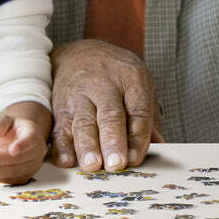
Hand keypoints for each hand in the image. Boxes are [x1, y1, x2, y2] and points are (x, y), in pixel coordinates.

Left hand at [0, 102, 49, 183]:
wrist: (18, 141)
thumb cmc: (13, 130)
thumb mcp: (7, 121)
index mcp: (33, 134)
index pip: (31, 140)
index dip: (22, 145)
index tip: (12, 150)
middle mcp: (35, 152)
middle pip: (17, 159)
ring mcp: (31, 166)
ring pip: (12, 172)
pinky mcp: (23, 177)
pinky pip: (8, 180)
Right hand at [50, 39, 161, 171]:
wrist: (79, 53)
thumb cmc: (116, 76)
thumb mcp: (139, 85)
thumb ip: (148, 118)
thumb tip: (159, 146)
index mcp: (132, 79)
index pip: (138, 110)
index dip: (137, 136)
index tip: (135, 158)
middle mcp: (105, 85)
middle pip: (110, 115)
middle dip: (112, 141)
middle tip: (116, 163)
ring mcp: (80, 95)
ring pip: (83, 122)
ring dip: (87, 145)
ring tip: (91, 165)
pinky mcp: (60, 106)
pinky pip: (60, 127)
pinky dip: (62, 146)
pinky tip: (66, 161)